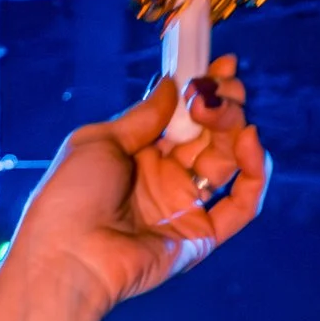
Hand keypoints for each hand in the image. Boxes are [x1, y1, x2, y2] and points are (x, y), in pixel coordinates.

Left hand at [0, 61, 269, 320]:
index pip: (184, 118)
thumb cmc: (68, 199)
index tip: (221, 63)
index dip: (204, 90)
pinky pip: (242, 206)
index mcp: (138, 157)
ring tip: (220, 107)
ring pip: (229, 161)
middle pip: (211, 135)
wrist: (64, 257)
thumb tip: (173, 84)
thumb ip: (142, 116)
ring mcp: (184, 208)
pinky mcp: (200, 237)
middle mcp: (164, 181)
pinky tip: (248, 140)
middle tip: (221, 83)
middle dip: (222, 103)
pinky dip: (255, 173)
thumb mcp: (99, 141)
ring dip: (235, 127)